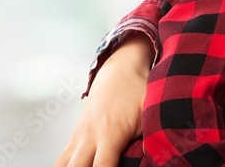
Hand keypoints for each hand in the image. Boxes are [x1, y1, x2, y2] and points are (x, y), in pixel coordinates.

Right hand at [53, 33, 153, 166]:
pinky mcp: (74, 138)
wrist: (120, 68)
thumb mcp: (150, 111)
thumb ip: (152, 137)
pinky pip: (61, 161)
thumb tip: (163, 159)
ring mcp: (79, 137)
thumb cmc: (139, 92)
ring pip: (62, 166)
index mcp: (110, 133)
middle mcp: (89, 136)